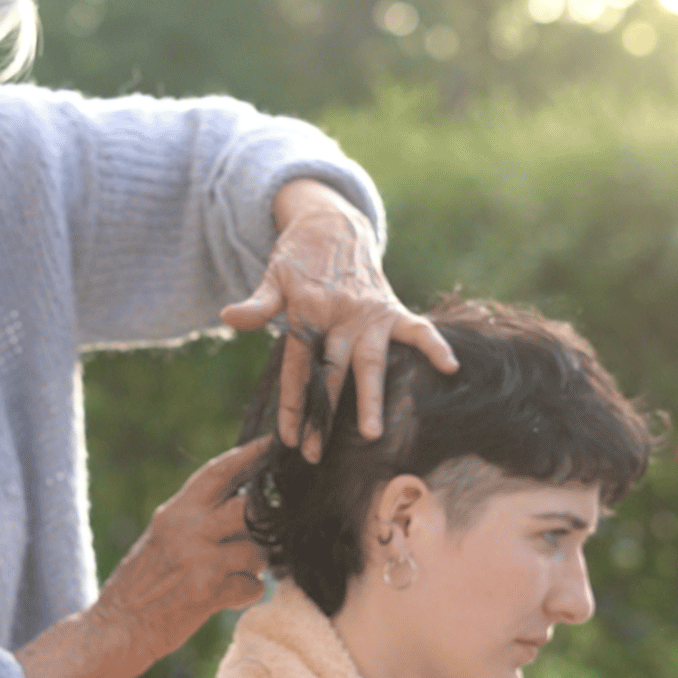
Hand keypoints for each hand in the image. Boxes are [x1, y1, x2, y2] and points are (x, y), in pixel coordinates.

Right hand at [93, 440, 268, 664]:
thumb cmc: (140, 584)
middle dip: (262, 525)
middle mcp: (187, 530)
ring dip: (254, 566)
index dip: (249, 456)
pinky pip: (253, 587)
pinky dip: (246, 595)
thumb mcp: (161, 538)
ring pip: (257, 551)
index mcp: (174, 512)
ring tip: (233, 575)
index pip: (218, 472)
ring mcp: (199, 560)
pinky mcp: (209, 592)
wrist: (117, 628)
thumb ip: (195, 520)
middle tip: (261, 535)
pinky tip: (226, 599)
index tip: (272, 446)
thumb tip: (241, 506)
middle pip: (250, 509)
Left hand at [221, 180, 457, 460]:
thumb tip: (227, 317)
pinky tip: (450, 368)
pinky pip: (417, 329)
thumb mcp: (273, 277)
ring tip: (372, 434)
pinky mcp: (392, 308)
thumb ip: (258, 304)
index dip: (291, 402)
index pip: (296, 365)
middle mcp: (339, 315)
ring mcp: (369, 313)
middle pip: (330, 372)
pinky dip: (434, 345)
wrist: (333, 224)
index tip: (289, 439)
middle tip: (316, 454)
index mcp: (307, 311)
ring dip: (371, 397)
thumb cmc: (298, 259)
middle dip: (323, 415)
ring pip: (370, 361)